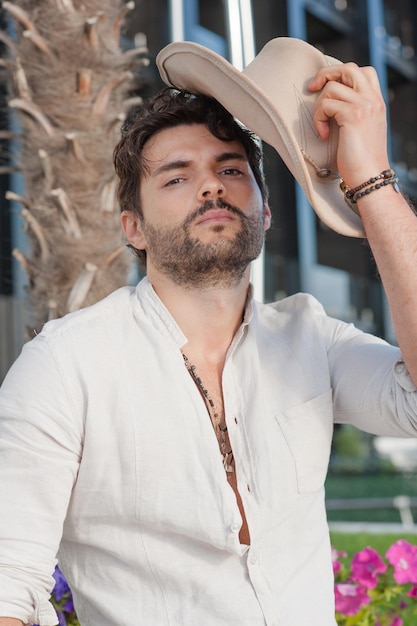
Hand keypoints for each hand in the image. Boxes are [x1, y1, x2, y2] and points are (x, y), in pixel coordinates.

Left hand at [308, 62, 390, 188]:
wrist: (370, 178)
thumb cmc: (360, 161)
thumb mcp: (360, 131)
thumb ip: (353, 113)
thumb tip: (331, 104)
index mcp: (376, 102)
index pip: (362, 72)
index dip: (341, 74)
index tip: (326, 88)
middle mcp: (373, 100)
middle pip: (348, 69)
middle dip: (326, 74)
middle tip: (312, 89)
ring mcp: (364, 106)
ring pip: (332, 87)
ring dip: (319, 106)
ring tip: (321, 126)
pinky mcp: (353, 116)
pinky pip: (326, 104)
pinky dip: (319, 118)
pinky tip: (323, 134)